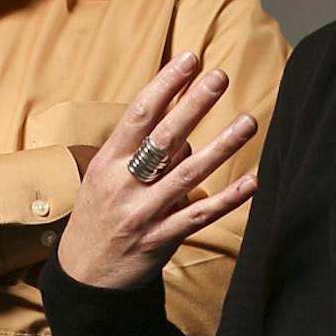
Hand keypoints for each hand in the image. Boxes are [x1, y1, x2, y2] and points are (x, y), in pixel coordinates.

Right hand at [56, 52, 258, 288]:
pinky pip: (199, 216)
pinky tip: (252, 181)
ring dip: (221, 147)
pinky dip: (227, 199)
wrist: (84, 276)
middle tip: (219, 77)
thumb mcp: (106, 179)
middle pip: (164, 138)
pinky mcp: (161, 239)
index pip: (138, 115)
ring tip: (248, 121)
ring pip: (188, 175)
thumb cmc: (98, 216)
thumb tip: (186, 135)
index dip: (165, 85)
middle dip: (193, 105)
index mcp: (108, 162)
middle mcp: (124, 184)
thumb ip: (141, 154)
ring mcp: (143, 213)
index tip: (189, 59)